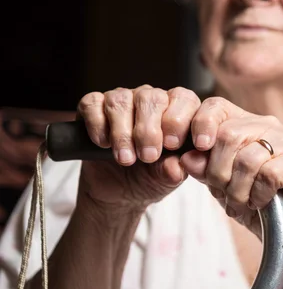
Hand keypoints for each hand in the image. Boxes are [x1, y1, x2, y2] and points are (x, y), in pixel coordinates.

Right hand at [76, 86, 200, 217]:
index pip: (185, 99)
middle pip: (152, 98)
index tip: (174, 145)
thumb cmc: (149, 176)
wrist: (117, 190)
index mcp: (177, 111)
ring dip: (122, 133)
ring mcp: (123, 100)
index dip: (180, 120)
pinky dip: (97, 124)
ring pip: (121, 100)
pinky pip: (93, 104)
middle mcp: (151, 99)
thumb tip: (176, 167)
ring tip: (125, 158)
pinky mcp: (94, 106)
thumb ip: (172, 171)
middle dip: (149, 130)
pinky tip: (103, 143)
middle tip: (148, 156)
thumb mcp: (165, 179)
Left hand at [180, 96, 282, 243]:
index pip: (216, 106)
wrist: (281, 228)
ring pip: (248, 159)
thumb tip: (187, 157)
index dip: (201, 124)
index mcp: (241, 122)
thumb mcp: (216, 183)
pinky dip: (258, 195)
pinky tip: (259, 202)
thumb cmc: (248, 199)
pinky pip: (270, 174)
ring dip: (238, 191)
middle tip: (223, 193)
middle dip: (218, 172)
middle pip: (229, 136)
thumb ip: (202, 167)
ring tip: (239, 204)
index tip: (198, 148)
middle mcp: (265, 124)